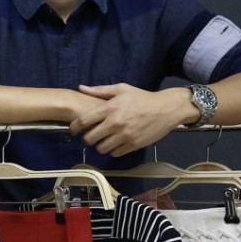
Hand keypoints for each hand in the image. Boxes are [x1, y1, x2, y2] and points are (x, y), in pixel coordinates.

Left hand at [69, 83, 186, 156]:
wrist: (166, 108)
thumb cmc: (142, 98)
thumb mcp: (121, 89)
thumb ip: (99, 90)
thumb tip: (81, 88)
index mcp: (110, 108)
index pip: (83, 121)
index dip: (74, 127)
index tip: (73, 130)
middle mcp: (115, 123)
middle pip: (90, 138)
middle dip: (86, 138)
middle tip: (89, 136)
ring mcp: (125, 135)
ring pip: (101, 148)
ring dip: (99, 146)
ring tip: (103, 140)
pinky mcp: (134, 144)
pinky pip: (115, 153)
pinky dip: (113, 150)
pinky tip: (115, 143)